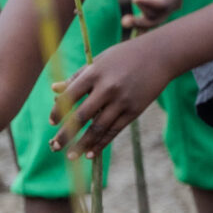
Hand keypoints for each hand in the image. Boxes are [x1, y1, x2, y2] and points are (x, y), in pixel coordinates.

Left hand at [55, 35, 169, 155]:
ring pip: (98, 128)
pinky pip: (114, 130)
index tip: (52, 123)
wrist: (160, 55)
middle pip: (81, 116)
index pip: (70, 96)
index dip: (58, 111)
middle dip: (66, 134)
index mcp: (95, 73)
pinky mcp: (134, 110)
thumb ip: (77, 77)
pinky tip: (90, 153)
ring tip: (70, 156)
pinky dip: (101, 143)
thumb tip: (54, 89)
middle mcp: (107, 88)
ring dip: (82, 144)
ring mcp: (122, 101)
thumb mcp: (100, 61)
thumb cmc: (125, 56)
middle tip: (55, 147)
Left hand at [123, 0, 182, 29]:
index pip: (163, 4)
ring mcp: (165, 7)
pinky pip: (148, 19)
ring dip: (137, 20)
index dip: (149, 3)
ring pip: (152, 20)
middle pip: (159, 17)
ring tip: (125, 18)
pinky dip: (138, 22)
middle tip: (125, 21)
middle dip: (142, 21)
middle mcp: (173, 2)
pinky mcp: (156, 8)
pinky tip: (128, 22)